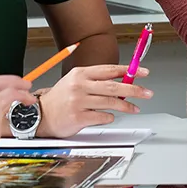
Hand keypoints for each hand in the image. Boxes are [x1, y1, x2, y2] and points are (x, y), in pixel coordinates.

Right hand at [38, 64, 152, 137]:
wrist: (40, 115)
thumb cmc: (60, 99)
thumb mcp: (76, 82)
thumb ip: (97, 81)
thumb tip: (123, 82)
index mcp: (80, 74)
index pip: (109, 70)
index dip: (128, 71)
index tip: (143, 72)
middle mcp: (79, 86)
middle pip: (113, 86)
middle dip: (134, 89)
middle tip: (147, 92)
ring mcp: (78, 102)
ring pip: (110, 103)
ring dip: (126, 106)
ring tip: (135, 108)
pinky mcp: (78, 117)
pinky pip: (102, 117)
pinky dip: (109, 117)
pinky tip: (110, 117)